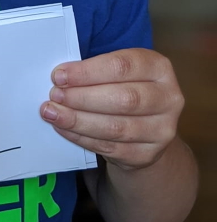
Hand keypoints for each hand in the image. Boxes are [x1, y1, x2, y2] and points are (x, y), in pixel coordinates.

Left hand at [40, 48, 184, 170]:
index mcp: (159, 68)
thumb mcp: (118, 72)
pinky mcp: (148, 155)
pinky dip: (82, 138)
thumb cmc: (123, 88)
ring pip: (115, 127)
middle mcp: (168, 99)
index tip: (59, 76)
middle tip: (54, 95)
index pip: (122, 66)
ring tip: (52, 112)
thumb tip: (60, 77)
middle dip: (82, 97)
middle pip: (122, 99)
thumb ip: (95, 70)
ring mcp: (162, 130)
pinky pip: (111, 147)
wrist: (146, 129)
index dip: (87, 72)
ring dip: (78, 120)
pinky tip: (64, 128)